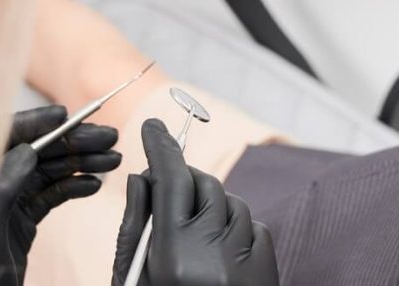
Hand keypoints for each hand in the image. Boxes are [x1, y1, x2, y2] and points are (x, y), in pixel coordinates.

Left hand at [0, 105, 121, 284]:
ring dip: (81, 163)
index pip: (3, 137)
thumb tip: (28, 151)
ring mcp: (7, 202)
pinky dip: (74, 187)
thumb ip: (2, 186)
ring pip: (48, 172)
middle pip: (35, 151)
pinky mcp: (21, 220)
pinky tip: (94, 184)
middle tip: (108, 137)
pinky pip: (51, 195)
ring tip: (112, 159)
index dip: (34, 121)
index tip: (65, 114)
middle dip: (72, 141)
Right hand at [111, 119, 278, 285]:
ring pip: (234, 205)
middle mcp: (213, 255)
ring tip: (197, 242)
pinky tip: (222, 258)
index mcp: (174, 254)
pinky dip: (238, 233)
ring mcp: (244, 262)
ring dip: (215, 210)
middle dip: (187, 183)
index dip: (161, 149)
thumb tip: (140, 176)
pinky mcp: (266, 269)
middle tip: (171, 200)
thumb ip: (135, 225)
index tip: (154, 126)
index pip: (171, 181)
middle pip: (206, 185)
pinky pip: (256, 230)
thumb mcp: (131, 275)